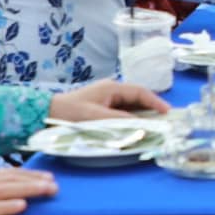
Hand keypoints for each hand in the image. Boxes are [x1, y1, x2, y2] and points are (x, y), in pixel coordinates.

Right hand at [0, 169, 59, 214]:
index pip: (4, 175)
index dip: (26, 175)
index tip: (45, 177)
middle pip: (9, 179)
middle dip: (34, 180)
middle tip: (55, 183)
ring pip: (5, 190)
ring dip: (29, 189)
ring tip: (48, 191)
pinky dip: (7, 207)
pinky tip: (23, 207)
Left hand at [48, 80, 169, 120]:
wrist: (46, 113)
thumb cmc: (70, 113)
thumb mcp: (97, 117)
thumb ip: (121, 120)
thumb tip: (143, 125)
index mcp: (112, 87)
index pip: (141, 92)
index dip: (156, 102)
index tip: (168, 113)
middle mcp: (112, 89)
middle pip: (138, 98)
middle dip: (152, 109)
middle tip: (165, 121)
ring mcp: (107, 97)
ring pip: (131, 105)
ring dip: (142, 115)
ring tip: (155, 126)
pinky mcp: (102, 106)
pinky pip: (123, 110)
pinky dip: (132, 118)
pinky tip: (136, 127)